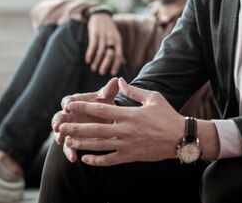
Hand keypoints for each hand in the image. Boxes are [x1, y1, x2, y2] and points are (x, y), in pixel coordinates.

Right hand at [51, 77, 120, 161]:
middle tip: (57, 126)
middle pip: (60, 117)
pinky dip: (69, 152)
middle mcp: (69, 115)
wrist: (104, 119)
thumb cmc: (103, 105)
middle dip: (58, 121)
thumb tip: (116, 80)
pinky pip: (69, 147)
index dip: (68, 103)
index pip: (68, 101)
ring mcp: (69, 128)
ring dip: (59, 136)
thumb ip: (109, 91)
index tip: (68, 106)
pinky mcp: (72, 140)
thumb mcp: (106, 99)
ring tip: (60, 140)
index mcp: (76, 102)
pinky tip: (73, 158)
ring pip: (60, 132)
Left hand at [59, 78, 183, 165]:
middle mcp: (125, 130)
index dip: (83, 107)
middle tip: (61, 126)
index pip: (101, 110)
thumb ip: (134, 90)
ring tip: (68, 141)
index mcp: (129, 114)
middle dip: (76, 127)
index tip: (70, 105)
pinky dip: (96, 160)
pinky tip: (85, 158)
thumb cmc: (167, 115)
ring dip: (82, 143)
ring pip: (99, 146)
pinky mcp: (131, 156)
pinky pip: (110, 160)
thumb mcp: (152, 97)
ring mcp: (127, 145)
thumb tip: (120, 81)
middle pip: (95, 129)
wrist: (180, 137)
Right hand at [85, 13, 124, 74]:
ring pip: (100, 51)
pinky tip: (87, 60)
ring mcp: (103, 36)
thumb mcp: (116, 38)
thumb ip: (118, 49)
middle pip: (110, 54)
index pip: (119, 55)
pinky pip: (92, 46)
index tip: (112, 73)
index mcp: (118, 41)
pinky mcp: (95, 34)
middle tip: (101, 73)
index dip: (116, 64)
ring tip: (93, 68)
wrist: (101, 15)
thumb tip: (123, 62)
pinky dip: (90, 54)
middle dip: (105, 64)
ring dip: (97, 61)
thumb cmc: (109, 29)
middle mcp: (111, 39)